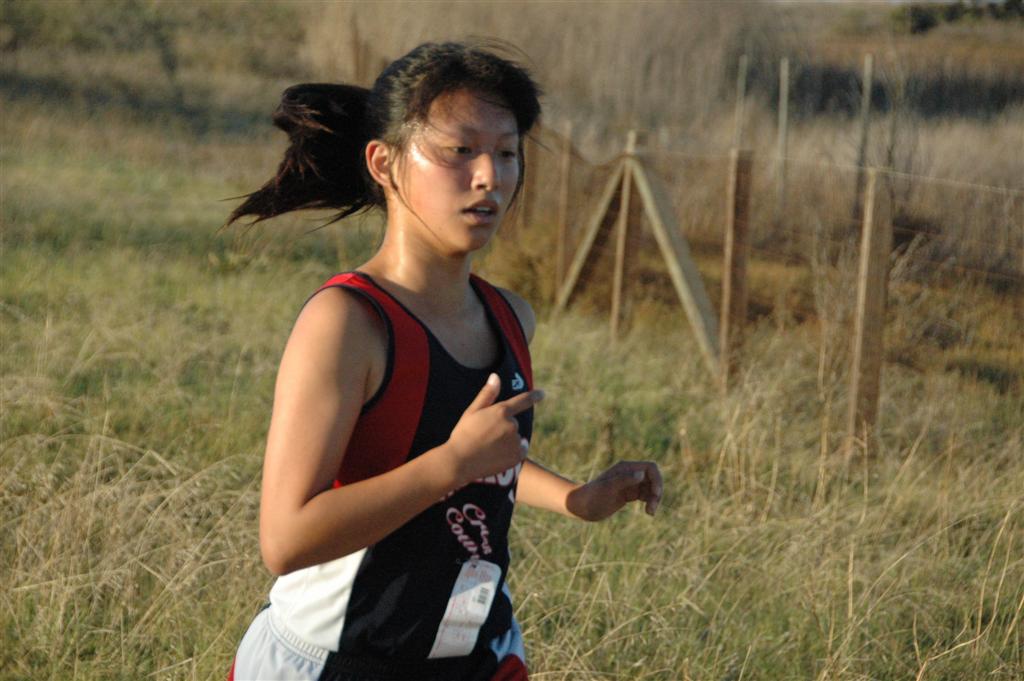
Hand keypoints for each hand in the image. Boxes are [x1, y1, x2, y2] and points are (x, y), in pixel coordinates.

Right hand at [443, 373, 544, 487]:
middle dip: (502, 428)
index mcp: (501, 411)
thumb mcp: (472, 411)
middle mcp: (512, 425)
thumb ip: (487, 394)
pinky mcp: (517, 457)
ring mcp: (515, 442)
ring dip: (506, 441)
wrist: (459, 462)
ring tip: (487, 448)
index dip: (534, 396)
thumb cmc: (463, 434)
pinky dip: (511, 452)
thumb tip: (495, 376)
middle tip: (483, 436)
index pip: (522, 401)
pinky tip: (496, 456)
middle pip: (512, 423)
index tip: (542, 393)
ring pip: (515, 438)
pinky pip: (519, 450)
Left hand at [566, 461, 662, 521]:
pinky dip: (650, 502)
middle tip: (652, 508)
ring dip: (654, 499)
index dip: (657, 480)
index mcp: (626, 468)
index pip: (650, 468)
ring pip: (651, 488)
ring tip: (650, 513)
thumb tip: (641, 474)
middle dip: (657, 492)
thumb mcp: (608, 488)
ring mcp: (629, 484)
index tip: (655, 494)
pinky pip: (646, 495)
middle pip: (653, 479)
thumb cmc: (592, 496)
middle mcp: (629, 474)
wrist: (581, 506)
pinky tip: (648, 512)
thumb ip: (624, 480)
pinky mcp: (628, 494)